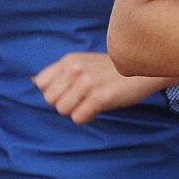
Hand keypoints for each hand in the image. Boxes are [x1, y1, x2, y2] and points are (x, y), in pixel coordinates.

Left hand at [34, 52, 158, 123]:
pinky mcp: (99, 97)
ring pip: (63, 110)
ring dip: (77, 111)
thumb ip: (63, 71)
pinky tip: (99, 108)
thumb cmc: (114, 70)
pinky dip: (88, 117)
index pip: (41, 83)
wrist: (145, 71)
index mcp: (70, 60)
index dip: (53, 92)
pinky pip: (78, 117)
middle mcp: (75, 69)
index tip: (69, 92)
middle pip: (50, 100)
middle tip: (83, 99)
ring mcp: (87, 83)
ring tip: (92, 102)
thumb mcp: (85, 62)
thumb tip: (33, 82)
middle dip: (64, 103)